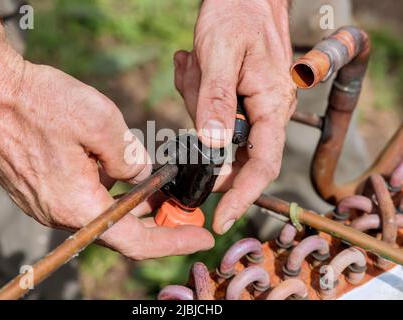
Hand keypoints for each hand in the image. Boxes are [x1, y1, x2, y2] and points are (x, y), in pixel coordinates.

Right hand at [0, 0, 213, 259]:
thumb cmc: (39, 103)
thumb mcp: (101, 122)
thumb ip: (130, 157)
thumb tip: (141, 176)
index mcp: (77, 206)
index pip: (136, 240)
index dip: (174, 241)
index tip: (202, 238)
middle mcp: (60, 213)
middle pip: (120, 230)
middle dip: (157, 221)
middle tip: (184, 209)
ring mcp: (47, 203)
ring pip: (101, 213)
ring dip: (132, 206)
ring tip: (160, 192)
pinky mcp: (40, 190)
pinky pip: (83, 200)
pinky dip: (109, 195)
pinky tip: (122, 176)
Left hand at [174, 0, 296, 233]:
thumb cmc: (237, 14)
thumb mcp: (219, 53)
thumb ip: (215, 100)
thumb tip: (212, 146)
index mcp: (271, 105)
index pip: (262, 166)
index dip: (242, 197)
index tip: (221, 220)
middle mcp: (268, 112)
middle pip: (234, 151)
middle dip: (205, 132)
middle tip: (192, 81)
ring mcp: (255, 106)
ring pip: (218, 130)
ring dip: (198, 101)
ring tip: (195, 64)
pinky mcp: (240, 99)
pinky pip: (213, 112)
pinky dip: (197, 94)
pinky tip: (195, 65)